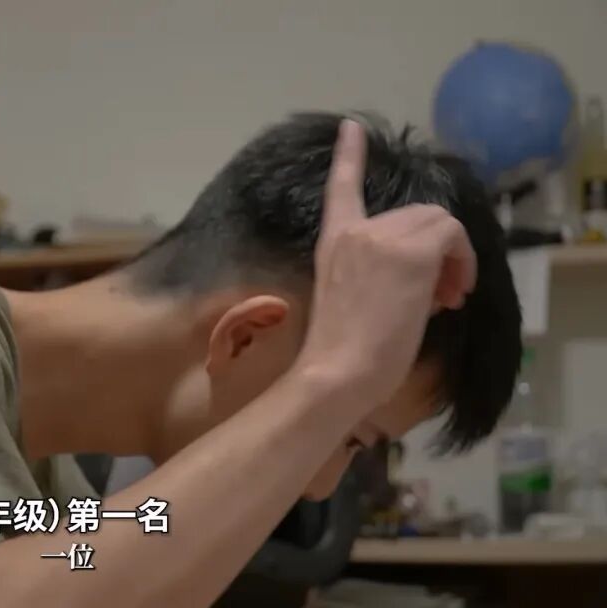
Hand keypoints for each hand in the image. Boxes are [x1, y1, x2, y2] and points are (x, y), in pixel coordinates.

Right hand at [294, 119, 476, 414]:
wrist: (338, 368)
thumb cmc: (339, 350)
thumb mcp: (352, 297)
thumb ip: (380, 272)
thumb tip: (429, 280)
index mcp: (334, 241)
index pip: (340, 187)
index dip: (349, 154)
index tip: (351, 126)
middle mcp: (357, 230)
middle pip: (418, 213)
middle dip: (440, 248)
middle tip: (445, 292)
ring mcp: (384, 238)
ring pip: (440, 222)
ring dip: (455, 255)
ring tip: (451, 296)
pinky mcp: (413, 253)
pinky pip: (452, 239)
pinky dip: (463, 261)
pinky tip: (456, 292)